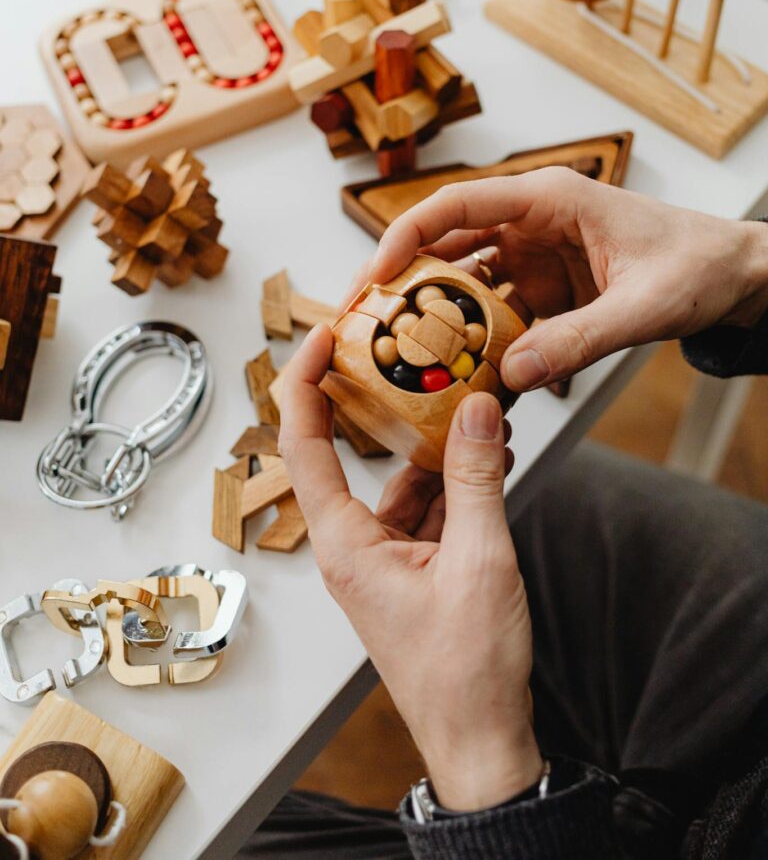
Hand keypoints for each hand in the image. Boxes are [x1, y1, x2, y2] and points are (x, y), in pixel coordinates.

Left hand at [281, 324, 541, 811]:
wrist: (483, 742)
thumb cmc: (468, 672)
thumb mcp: (480, 560)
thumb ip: (477, 478)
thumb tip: (477, 408)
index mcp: (347, 545)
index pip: (306, 445)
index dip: (306, 382)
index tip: (324, 335)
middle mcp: (355, 547)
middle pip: (349, 454)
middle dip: (375, 401)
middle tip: (396, 349)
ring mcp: (384, 559)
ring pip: (399, 481)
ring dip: (434, 445)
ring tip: (473, 405)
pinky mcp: (414, 570)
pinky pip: (427, 509)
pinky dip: (455, 482)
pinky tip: (489, 456)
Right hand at [370, 168, 767, 391]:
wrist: (734, 277)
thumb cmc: (698, 264)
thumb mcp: (644, 305)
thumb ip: (579, 340)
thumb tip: (511, 374)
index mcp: (549, 199)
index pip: (458, 205)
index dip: (406, 235)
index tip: (375, 275)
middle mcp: (531, 224)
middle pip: (447, 244)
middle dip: (403, 280)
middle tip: (367, 322)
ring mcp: (534, 258)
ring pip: (465, 283)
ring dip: (436, 317)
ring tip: (401, 355)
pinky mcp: (544, 292)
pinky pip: (496, 315)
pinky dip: (477, 342)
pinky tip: (461, 375)